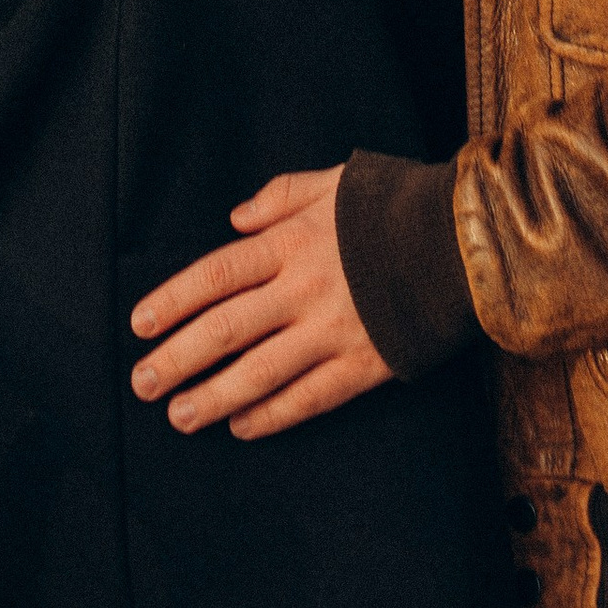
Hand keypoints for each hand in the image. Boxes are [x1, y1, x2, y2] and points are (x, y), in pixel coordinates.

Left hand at [128, 166, 394, 438]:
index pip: (216, 275)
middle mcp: (305, 288)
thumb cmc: (395, 205)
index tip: (140, 325)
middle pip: (227, 328)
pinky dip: (273, 415)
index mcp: (292, 241)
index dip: (174, 300)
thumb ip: (280, 195)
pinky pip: (310, 397)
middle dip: (178, 358)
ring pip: (260, 371)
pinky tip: (241, 427)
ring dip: (213, 397)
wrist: (467, 241)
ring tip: (178, 416)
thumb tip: (236, 219)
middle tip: (141, 383)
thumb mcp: (335, 180)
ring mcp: (335, 331)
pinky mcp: (366, 364)